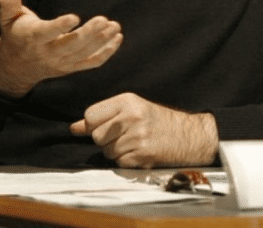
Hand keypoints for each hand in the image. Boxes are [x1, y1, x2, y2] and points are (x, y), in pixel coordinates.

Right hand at [0, 0, 122, 97]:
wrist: (15, 67)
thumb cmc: (16, 34)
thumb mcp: (8, 16)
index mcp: (31, 39)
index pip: (46, 34)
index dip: (60, 26)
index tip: (75, 17)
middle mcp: (47, 53)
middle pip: (70, 46)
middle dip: (88, 34)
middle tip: (103, 19)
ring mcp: (61, 63)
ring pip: (83, 55)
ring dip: (101, 41)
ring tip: (114, 26)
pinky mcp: (71, 68)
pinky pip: (91, 63)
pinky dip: (106, 53)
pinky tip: (117, 38)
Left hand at [69, 93, 218, 167]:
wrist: (188, 135)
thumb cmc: (157, 120)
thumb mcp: (132, 109)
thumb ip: (103, 117)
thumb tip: (74, 128)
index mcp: (128, 101)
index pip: (91, 115)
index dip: (94, 124)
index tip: (106, 125)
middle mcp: (132, 117)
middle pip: (96, 136)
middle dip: (106, 139)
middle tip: (124, 135)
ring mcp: (137, 137)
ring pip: (106, 151)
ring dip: (116, 151)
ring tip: (134, 143)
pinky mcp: (141, 156)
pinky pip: (119, 162)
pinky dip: (126, 160)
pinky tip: (139, 152)